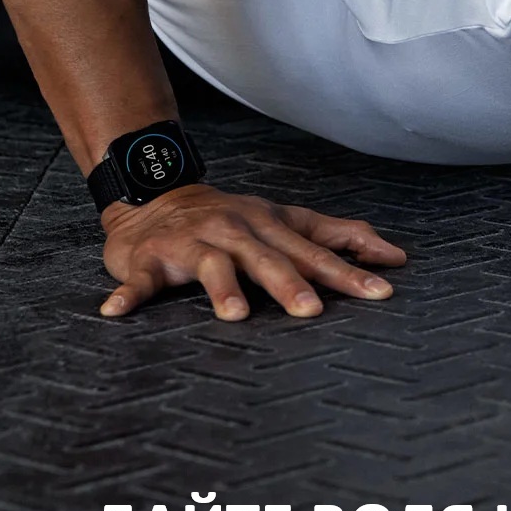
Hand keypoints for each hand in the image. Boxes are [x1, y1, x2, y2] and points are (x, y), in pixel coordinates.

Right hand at [97, 184, 406, 320]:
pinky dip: (128, 295)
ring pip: (209, 265)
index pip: (313, 251)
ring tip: (236, 314)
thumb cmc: (230, 220)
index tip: (380, 291)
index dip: (347, 271)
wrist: (154, 196)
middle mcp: (234, 231)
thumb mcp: (285, 221)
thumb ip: (338, 237)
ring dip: (222, 288)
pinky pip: (138, 280)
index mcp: (268, 226)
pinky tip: (116, 312)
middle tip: (311, 310)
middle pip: (266, 258)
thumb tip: (395, 256)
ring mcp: (190, 245)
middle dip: (290, 283)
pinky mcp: (148, 260)